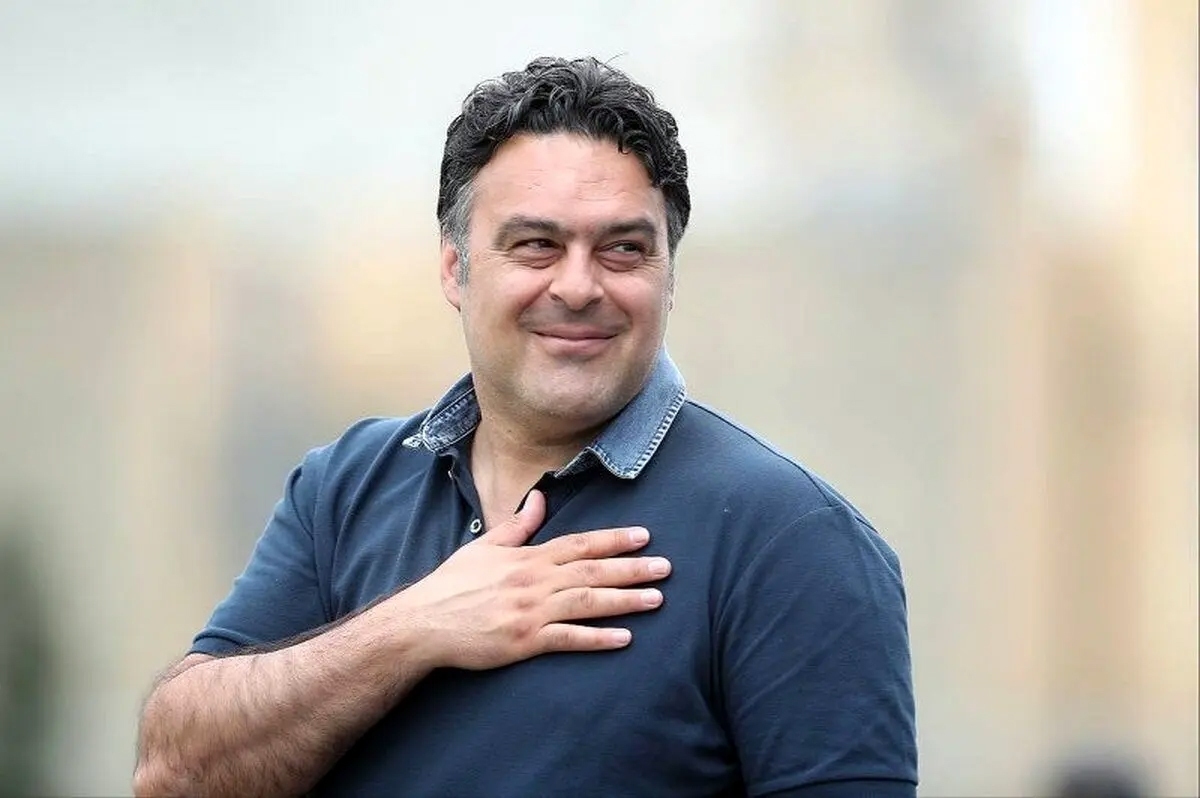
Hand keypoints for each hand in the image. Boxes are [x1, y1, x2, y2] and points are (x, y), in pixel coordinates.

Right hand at [390, 490, 669, 670]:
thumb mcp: (485, 547)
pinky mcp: (524, 641)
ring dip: (625, 600)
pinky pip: (568, 639)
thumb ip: (518, 526)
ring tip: (657, 599)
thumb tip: (539, 497)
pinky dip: (597, 638)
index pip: (579, 543)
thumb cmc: (452, 585)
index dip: (613, 539)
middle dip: (631, 568)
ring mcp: (530, 611)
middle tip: (666, 567)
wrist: (423, 622)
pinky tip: (624, 638)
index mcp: (527, 557)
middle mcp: (534, 580)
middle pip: (592, 571)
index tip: (644, 536)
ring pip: (588, 603)